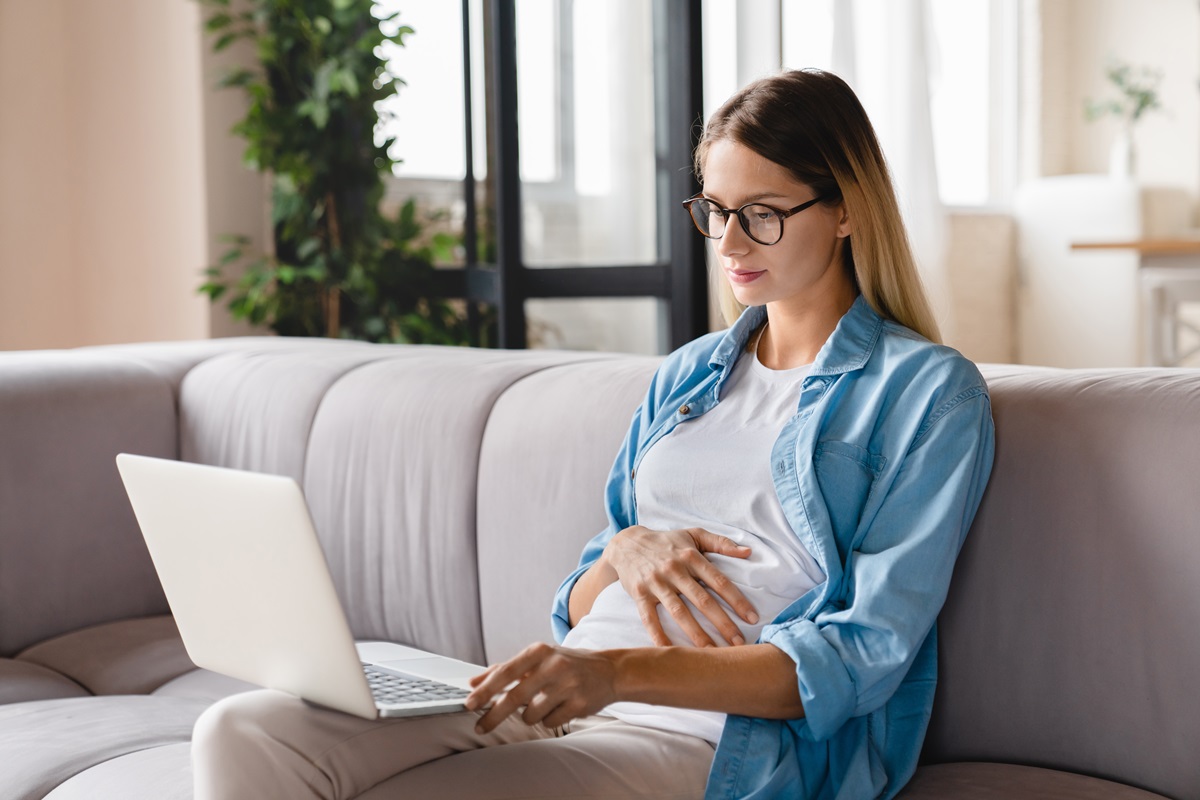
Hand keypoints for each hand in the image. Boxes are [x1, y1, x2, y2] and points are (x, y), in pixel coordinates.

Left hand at [465, 643, 617, 733]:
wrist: (609, 671)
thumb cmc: (566, 664)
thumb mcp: (537, 659)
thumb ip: (505, 669)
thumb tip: (473, 682)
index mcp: (539, 651)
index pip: (506, 672)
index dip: (486, 690)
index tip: (469, 703)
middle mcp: (554, 666)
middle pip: (515, 697)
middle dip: (494, 715)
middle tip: (480, 727)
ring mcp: (568, 685)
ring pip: (532, 714)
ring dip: (530, 715)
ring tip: (544, 702)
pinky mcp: (580, 704)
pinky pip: (550, 722)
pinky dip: (549, 719)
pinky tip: (560, 706)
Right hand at [603, 526, 757, 647]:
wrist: (626, 543)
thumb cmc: (666, 542)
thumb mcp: (694, 535)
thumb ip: (721, 543)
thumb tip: (748, 552)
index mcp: (691, 557)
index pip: (719, 581)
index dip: (737, 600)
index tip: (752, 618)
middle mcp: (675, 570)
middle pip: (702, 600)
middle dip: (723, 623)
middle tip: (739, 643)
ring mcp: (656, 583)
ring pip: (679, 612)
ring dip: (697, 635)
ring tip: (712, 653)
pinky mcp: (640, 594)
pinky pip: (649, 618)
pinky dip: (658, 635)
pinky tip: (670, 651)